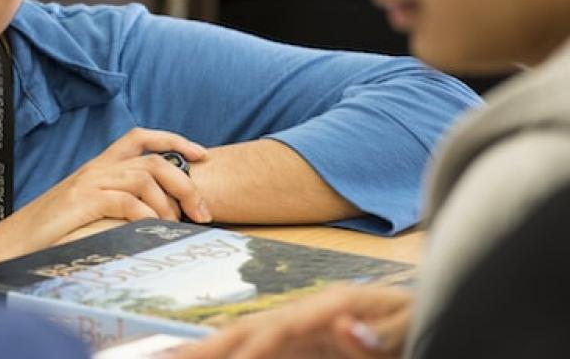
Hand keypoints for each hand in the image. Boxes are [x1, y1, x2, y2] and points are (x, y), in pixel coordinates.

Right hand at [0, 127, 206, 274]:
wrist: (15, 243)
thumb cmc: (54, 231)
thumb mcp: (89, 208)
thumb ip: (118, 200)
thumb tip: (160, 211)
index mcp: (100, 165)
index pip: (141, 137)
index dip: (175, 140)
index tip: (202, 156)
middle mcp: (97, 168)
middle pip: (154, 161)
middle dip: (186, 185)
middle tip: (203, 213)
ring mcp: (89, 183)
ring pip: (145, 178)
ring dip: (169, 204)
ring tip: (175, 228)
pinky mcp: (82, 202)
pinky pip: (126, 202)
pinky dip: (146, 215)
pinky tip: (151, 231)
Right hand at [174, 285, 413, 358]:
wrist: (455, 308)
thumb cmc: (431, 322)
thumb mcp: (416, 330)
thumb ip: (378, 332)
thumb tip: (339, 320)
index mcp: (334, 307)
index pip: (279, 329)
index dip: (250, 348)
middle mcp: (311, 315)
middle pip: (247, 331)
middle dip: (204, 348)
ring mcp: (308, 332)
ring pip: (247, 343)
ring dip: (208, 354)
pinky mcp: (312, 347)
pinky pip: (265, 354)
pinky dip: (236, 358)